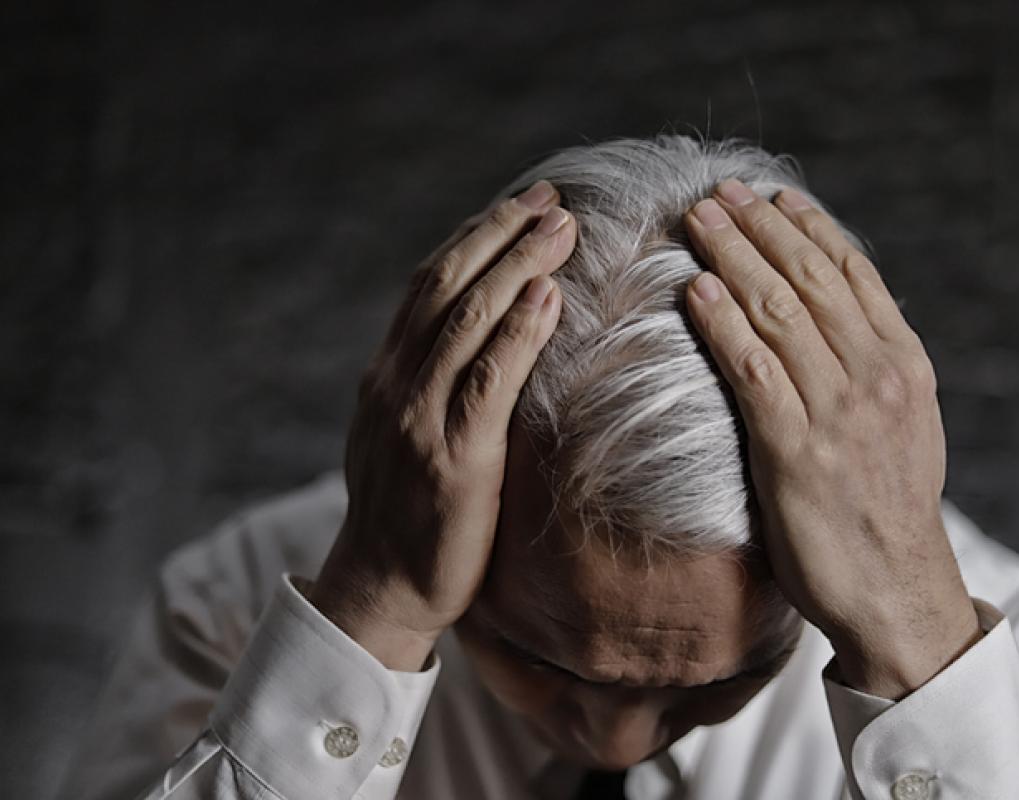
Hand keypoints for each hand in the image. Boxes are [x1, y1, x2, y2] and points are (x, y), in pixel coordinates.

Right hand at [309, 180, 574, 669]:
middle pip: (447, 285)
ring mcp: (419, 418)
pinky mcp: (452, 459)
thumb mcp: (407, 431)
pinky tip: (547, 297)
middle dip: (501, 233)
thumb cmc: (407, 512)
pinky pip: (486, 382)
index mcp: (388, 372)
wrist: (380, 588)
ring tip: (561, 228)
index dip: (477, 236)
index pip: (431, 283)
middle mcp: (396, 383)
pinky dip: (517, 333)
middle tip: (551, 198)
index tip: (523, 204)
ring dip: (516, 265)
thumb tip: (485, 339)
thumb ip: (433, 383)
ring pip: (466, 320)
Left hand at [682, 179, 981, 699]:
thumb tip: (836, 320)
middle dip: (760, 227)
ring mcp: (837, 410)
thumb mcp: (906, 424)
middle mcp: (874, 375)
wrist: (896, 587)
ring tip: (698, 222)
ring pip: (779, 311)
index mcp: (903, 363)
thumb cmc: (890, 505)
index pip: (852, 273)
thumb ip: (874, 368)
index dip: (808, 226)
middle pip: (809, 278)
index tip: (772, 194)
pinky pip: (753, 369)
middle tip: (719, 193)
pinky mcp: (796, 449)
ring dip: (732, 257)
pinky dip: (722, 324)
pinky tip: (696, 291)